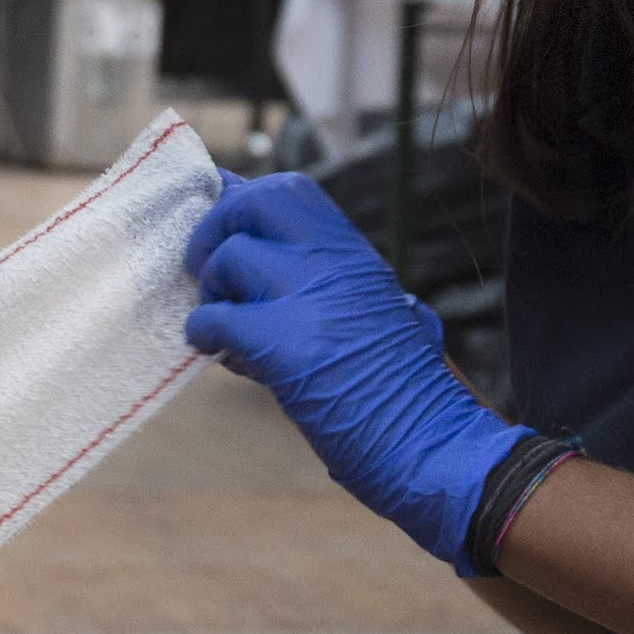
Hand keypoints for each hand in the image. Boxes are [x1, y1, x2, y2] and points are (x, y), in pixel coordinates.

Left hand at [183, 174, 520, 565]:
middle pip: (254, 202)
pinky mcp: (281, 343)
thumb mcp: (382, 313)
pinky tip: (219, 355)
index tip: (218, 215)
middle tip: (208, 268)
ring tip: (224, 328)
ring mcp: (307, 297)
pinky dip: (204, 335)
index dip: (241, 199)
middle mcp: (333, 261)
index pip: (288, 191)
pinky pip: (214, 318)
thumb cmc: (408, 392)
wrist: (429, 442)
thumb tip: (288, 266)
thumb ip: (336, 283)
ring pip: (228, 258)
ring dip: (212, 294)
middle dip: (217, 228)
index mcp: (355, 254)